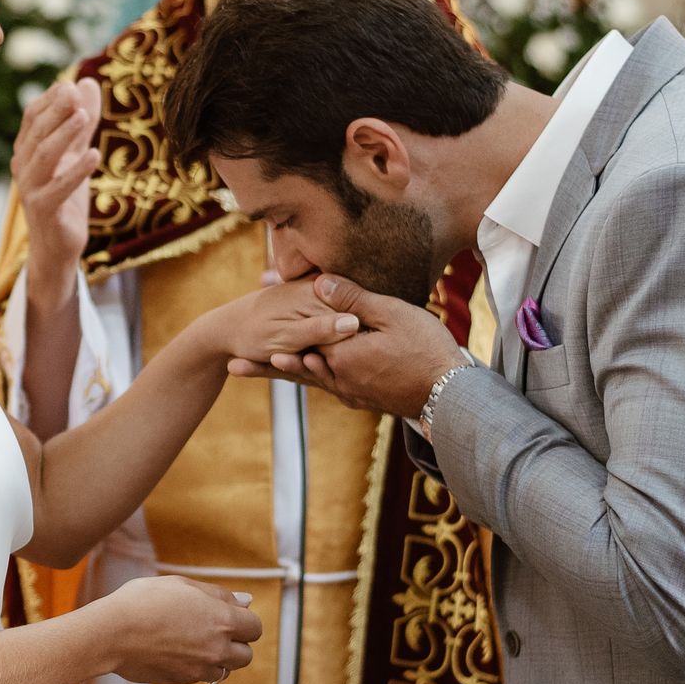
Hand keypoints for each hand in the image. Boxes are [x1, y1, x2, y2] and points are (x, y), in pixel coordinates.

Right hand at [13, 77, 101, 282]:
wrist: (57, 246)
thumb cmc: (64, 198)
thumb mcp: (75, 155)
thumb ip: (82, 122)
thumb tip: (88, 82)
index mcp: (26, 150)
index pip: (32, 117)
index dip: (50, 100)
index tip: (71, 85)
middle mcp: (22, 165)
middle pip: (36, 132)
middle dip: (56, 111)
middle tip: (75, 93)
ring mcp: (30, 188)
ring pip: (44, 155)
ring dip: (64, 134)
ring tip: (85, 117)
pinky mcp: (43, 209)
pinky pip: (58, 187)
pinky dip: (76, 171)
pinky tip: (94, 156)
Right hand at [100, 576, 262, 683]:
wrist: (112, 633)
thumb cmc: (144, 601)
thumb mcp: (183, 585)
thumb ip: (218, 595)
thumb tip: (245, 601)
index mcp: (222, 620)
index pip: (255, 628)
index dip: (244, 621)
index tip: (230, 616)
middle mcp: (217, 648)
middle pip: (246, 655)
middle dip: (236, 644)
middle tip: (213, 630)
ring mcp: (200, 668)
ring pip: (225, 670)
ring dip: (218, 658)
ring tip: (194, 642)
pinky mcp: (182, 681)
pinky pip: (201, 677)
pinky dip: (197, 667)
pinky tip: (176, 651)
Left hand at [228, 275, 464, 419]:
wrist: (451, 396)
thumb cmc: (427, 350)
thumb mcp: (392, 314)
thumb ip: (352, 300)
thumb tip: (317, 283)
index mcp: (340, 355)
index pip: (302, 334)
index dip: (280, 319)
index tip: (259, 309)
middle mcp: (338, 378)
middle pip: (295, 364)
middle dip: (265, 360)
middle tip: (233, 364)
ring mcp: (350, 392)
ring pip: (308, 380)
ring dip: (280, 376)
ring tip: (253, 374)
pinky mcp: (363, 399)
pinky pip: (328, 388)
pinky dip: (310, 381)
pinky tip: (308, 376)